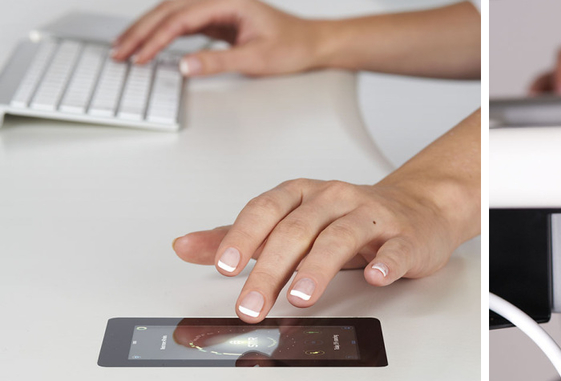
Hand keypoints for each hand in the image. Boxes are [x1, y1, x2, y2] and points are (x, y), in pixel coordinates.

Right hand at [112, 0, 324, 76]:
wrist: (312, 43)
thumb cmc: (292, 46)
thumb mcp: (256, 59)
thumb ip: (219, 62)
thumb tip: (185, 66)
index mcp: (228, 2)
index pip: (180, 18)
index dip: (155, 38)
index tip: (139, 56)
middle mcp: (219, 0)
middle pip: (168, 10)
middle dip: (141, 31)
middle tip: (119, 52)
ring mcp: (217, 8)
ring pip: (172, 14)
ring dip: (147, 30)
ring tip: (125, 48)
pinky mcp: (217, 19)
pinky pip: (183, 23)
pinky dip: (163, 34)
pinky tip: (150, 45)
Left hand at [173, 109, 479, 322]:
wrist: (419, 208)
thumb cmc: (350, 218)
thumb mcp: (292, 222)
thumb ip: (240, 236)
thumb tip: (186, 246)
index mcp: (305, 195)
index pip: (266, 210)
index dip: (244, 236)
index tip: (225, 265)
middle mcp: (336, 200)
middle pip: (298, 230)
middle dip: (271, 269)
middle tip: (252, 303)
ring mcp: (372, 217)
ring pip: (341, 237)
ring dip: (318, 268)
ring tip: (300, 295)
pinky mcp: (405, 237)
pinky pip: (395, 249)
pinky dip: (384, 263)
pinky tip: (374, 276)